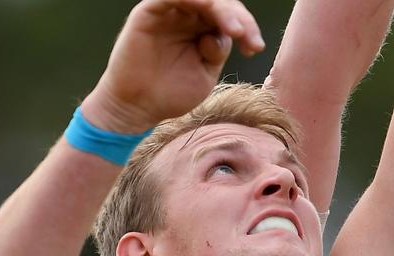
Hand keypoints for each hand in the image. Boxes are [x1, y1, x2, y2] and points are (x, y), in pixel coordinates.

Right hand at [82, 0, 264, 132]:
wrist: (138, 108)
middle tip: (247, 37)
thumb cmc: (170, 94)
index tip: (255, 48)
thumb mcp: (204, 75)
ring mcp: (170, 13)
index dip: (247, 28)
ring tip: (235, 29)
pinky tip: (208, 7)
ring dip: (222, 9)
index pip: (231, 18)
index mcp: (203, 31)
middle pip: (220, 4)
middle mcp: (188, 17)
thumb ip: (217, 52)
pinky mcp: (150, 11)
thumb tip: (224, 34)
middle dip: (239, 18)